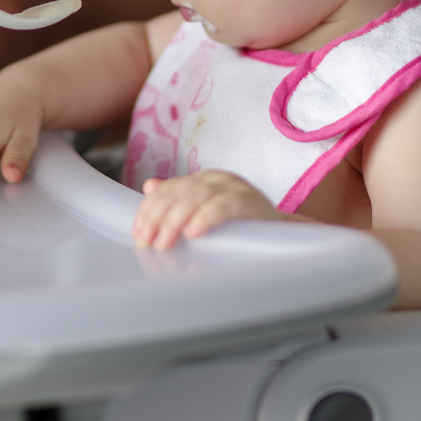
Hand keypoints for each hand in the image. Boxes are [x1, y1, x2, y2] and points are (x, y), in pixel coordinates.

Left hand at [132, 171, 280, 248]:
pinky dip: (206, 218)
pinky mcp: (250, 201)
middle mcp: (216, 178)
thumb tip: (149, 186)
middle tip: (147, 241)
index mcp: (203, 180)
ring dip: (175, 220)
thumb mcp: (205, 212)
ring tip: (164, 241)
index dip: (149, 209)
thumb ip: (179, 200)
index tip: (137, 232)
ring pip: (196, 196)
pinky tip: (193, 232)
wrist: (282, 233)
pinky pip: (224, 206)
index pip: (168, 189)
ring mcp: (234, 186)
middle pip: (178, 192)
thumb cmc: (240, 226)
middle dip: (157, 217)